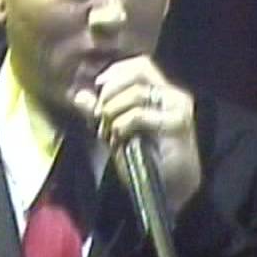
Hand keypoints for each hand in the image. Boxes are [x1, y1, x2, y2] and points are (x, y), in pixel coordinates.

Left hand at [74, 55, 200, 215]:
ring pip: (135, 94)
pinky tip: (119, 140)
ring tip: (109, 133)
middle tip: (100, 115)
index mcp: (160, 92)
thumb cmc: (144, 160)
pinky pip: (138, 115)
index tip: (98, 86)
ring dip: (113, 113)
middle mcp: (172, 95)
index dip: (116, 71)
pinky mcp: (179, 124)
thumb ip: (98, 112)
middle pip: (138, 72)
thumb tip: (78, 95)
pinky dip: (122, 126)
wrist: (167, 191)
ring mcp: (178, 108)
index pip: (139, 65)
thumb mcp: (114, 131)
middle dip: (110, 92)